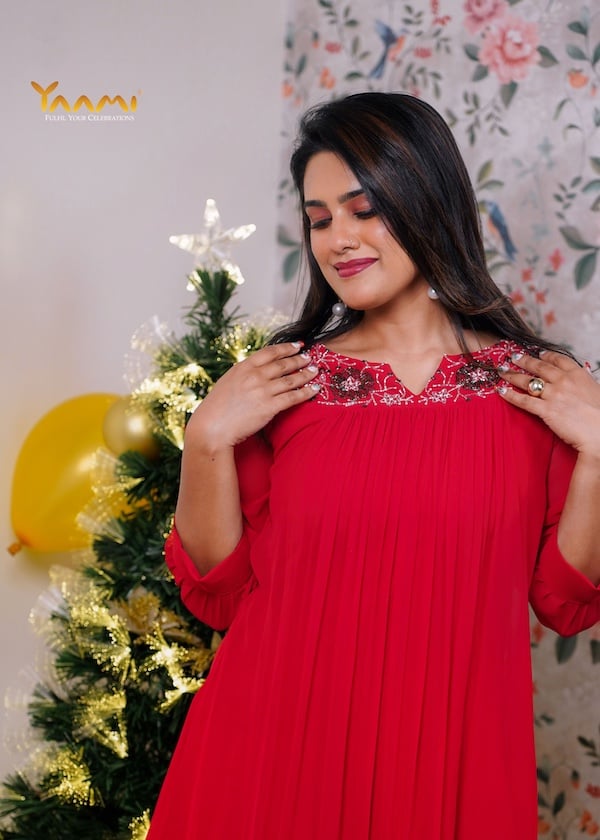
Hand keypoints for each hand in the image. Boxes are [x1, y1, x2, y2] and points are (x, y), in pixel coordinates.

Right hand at [185, 342, 319, 450]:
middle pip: (283, 364)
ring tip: (315, 371)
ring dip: (306, 374)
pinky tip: (314, 389)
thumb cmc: (216, 408)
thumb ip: (244, 374)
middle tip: (309, 357)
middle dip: (299, 359)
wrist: (212, 427)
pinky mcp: (269, 407)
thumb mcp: (228, 382)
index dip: (286, 348)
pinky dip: (306, 392)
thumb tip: (257, 369)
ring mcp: (263, 391)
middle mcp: (254, 376)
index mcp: (243, 367)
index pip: (270, 352)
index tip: (297, 345)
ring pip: (291, 379)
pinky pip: (293, 397)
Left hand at [498, 350, 599, 457]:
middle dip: (524, 360)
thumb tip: (583, 378)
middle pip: (539, 367)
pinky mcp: (546, 410)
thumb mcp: (596, 390)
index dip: (546, 355)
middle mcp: (564, 381)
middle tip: (514, 356)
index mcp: (578, 375)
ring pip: (528, 382)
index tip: (538, 353)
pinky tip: (501, 391)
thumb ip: (584, 383)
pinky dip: (510, 395)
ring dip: (513, 375)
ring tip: (503, 371)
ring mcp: (553, 395)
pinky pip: (524, 401)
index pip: (558, 360)